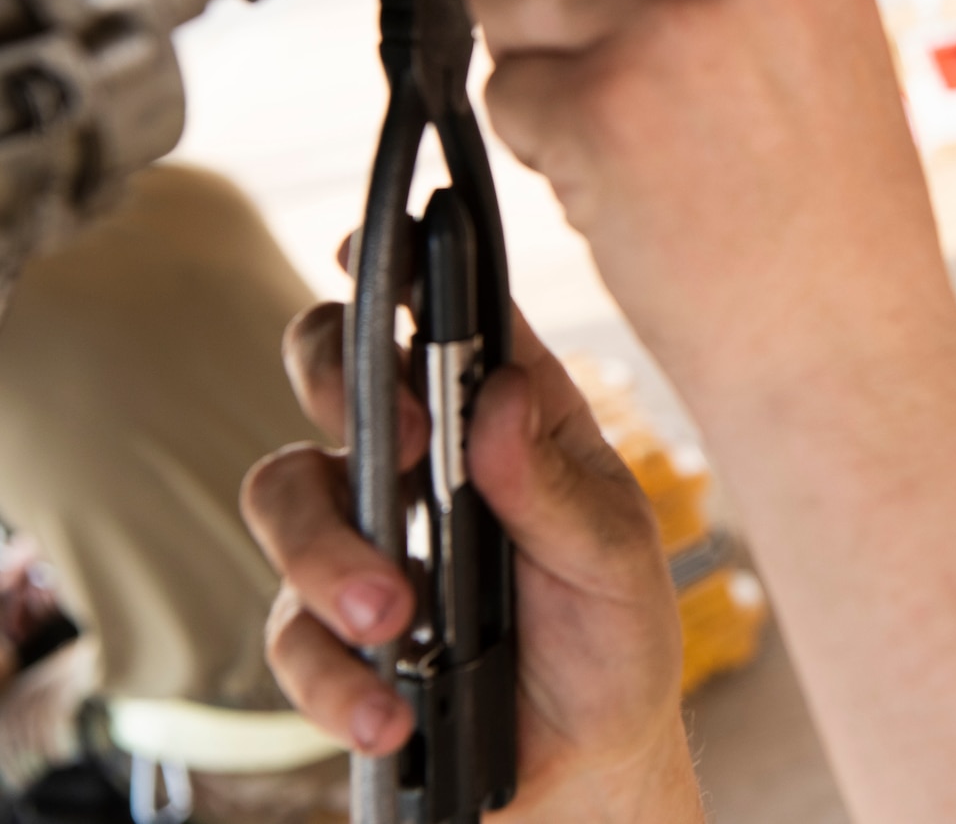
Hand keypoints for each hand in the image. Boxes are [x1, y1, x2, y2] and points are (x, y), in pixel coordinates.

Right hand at [240, 300, 697, 820]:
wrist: (592, 760)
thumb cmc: (614, 634)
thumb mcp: (617, 557)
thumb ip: (554, 486)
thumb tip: (497, 399)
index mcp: (509, 416)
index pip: (441, 317)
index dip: (396, 269)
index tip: (371, 250)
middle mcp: (425, 460)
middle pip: (329, 369)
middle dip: (335, 378)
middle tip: (402, 442)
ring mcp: (369, 538)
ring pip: (283, 491)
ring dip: (327, 552)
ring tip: (395, 616)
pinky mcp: (334, 631)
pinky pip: (289, 634)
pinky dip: (335, 678)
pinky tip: (391, 712)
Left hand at [433, 0, 955, 395]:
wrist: (850, 350)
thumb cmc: (839, 231)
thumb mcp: (820, 50)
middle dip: (535, 1)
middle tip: (584, 84)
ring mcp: (667, 22)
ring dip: (538, 73)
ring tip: (629, 150)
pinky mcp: (601, 102)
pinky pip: (504, 93)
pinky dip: (537, 149)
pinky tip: (621, 194)